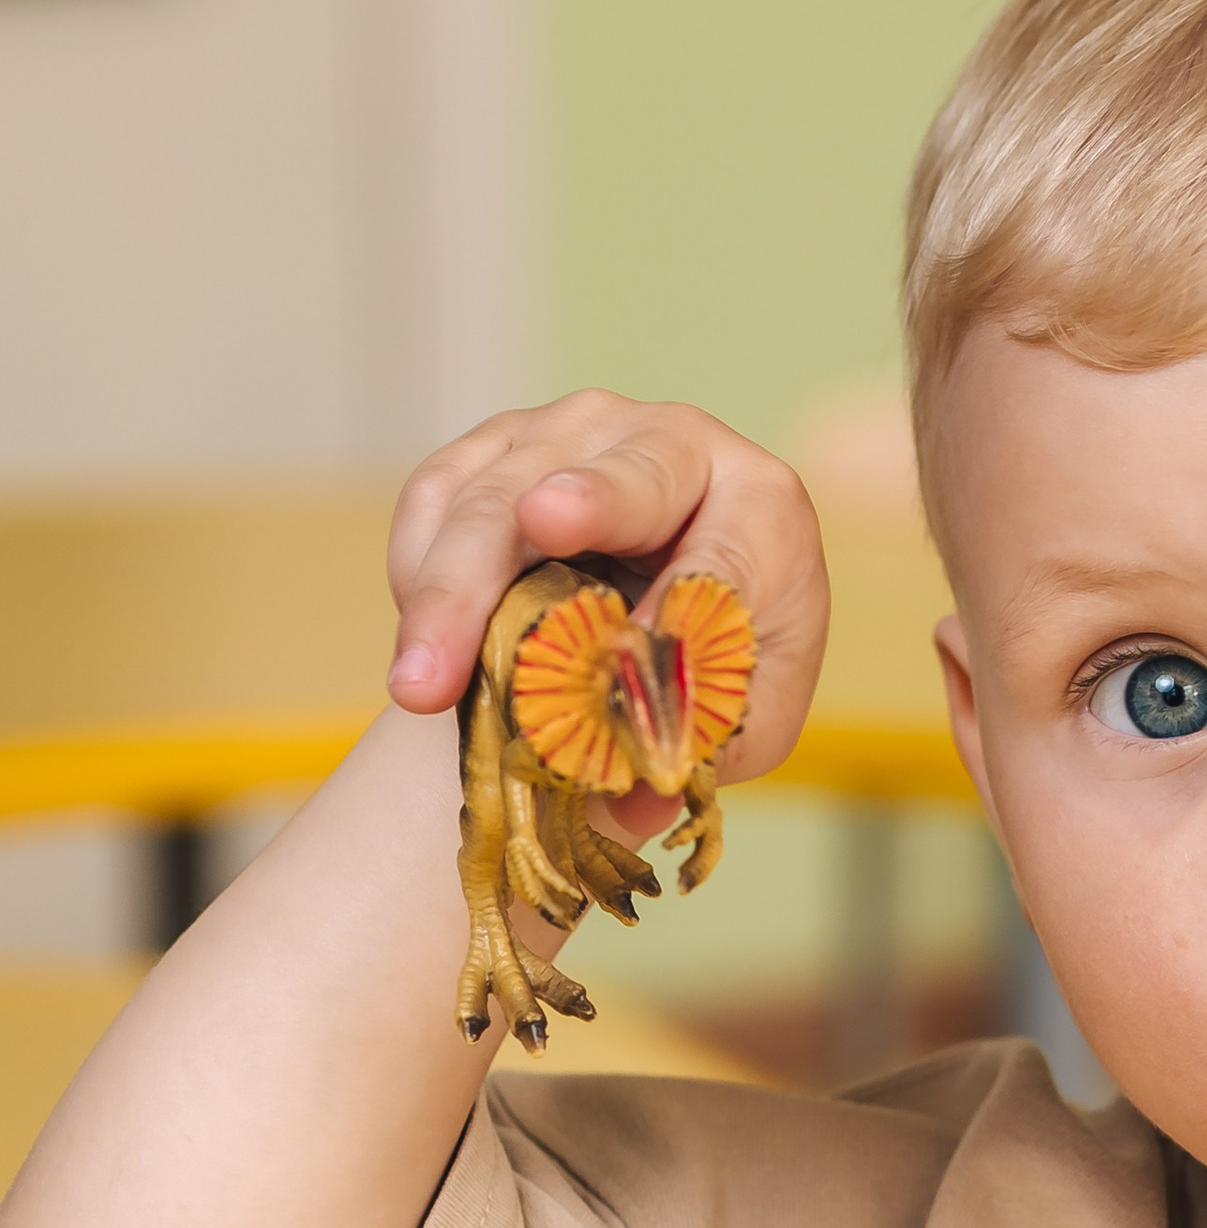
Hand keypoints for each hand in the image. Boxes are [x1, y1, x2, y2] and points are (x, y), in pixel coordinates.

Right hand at [384, 391, 830, 817]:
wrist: (667, 597)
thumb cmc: (723, 653)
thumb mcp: (746, 715)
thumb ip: (706, 746)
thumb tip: (639, 798)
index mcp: (765, 506)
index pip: (730, 553)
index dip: (680, 599)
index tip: (633, 637)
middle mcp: (678, 442)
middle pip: (607, 489)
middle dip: (534, 552)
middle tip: (484, 611)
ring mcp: (581, 429)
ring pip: (497, 494)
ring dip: (449, 594)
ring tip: (420, 688)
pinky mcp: (502, 442)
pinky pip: (439, 494)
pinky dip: (420, 569)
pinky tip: (423, 642)